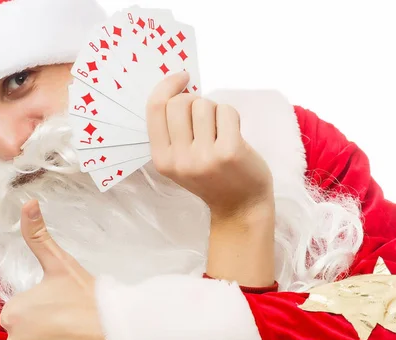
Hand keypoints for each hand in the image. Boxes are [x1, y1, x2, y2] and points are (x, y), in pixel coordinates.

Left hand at [0, 200, 112, 339]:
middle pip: (26, 331)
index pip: (22, 309)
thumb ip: (38, 235)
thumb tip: (27, 203)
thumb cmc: (87, 299)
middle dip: (44, 325)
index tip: (62, 303)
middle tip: (70, 318)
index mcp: (13, 312)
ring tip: (74, 335)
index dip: (43, 305)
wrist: (113, 334)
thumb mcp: (61, 263)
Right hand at [146, 71, 273, 220]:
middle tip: (206, 117)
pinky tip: (234, 134)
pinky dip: (232, 116)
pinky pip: (226, 111)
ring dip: (215, 111)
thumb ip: (173, 131)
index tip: (182, 78)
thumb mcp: (180, 160)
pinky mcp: (229, 152)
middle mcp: (179, 159)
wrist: (240, 206)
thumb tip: (179, 86)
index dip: (167, 85)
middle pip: (180, 102)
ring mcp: (204, 157)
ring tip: (221, 130)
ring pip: (204, 105)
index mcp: (161, 159)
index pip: (155, 108)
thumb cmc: (211, 177)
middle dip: (195, 101)